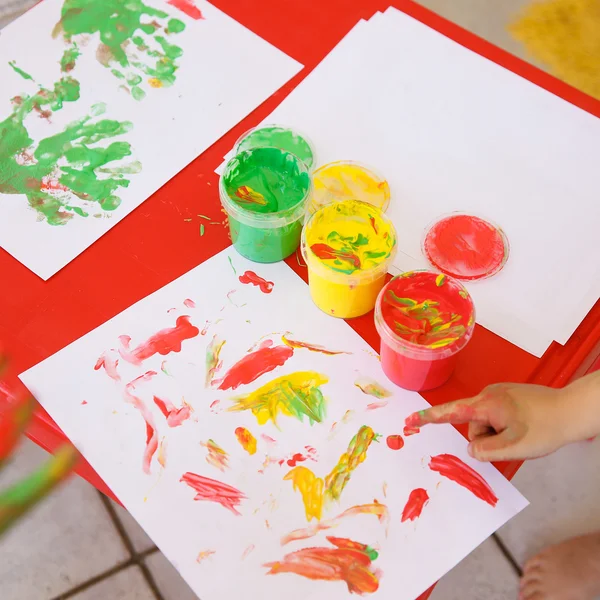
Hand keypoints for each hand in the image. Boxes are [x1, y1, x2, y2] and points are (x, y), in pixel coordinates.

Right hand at [405, 383, 571, 461]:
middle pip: (472, 424)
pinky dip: (504, 426)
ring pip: (486, 422)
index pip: (449, 412)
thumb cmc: (545, 427)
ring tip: (522, 434)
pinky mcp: (508, 396)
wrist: (572, 410)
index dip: (427, 418)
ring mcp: (499, 393)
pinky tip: (523, 428)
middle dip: (486, 438)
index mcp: (485, 404)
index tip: (409, 421)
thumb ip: (486, 451)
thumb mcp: (514, 447)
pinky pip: (496, 415)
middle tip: (512, 443)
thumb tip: (471, 449)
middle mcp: (488, 394)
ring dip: (498, 433)